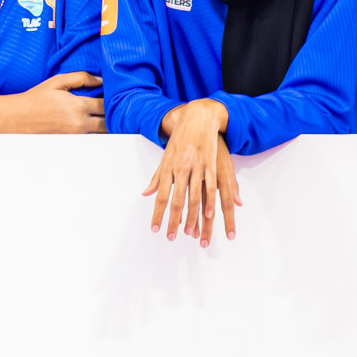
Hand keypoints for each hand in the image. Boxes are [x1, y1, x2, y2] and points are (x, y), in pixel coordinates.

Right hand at [0, 72, 105, 132]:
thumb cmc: (37, 98)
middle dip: (113, 114)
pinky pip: (91, 137)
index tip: (114, 95)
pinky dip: (95, 131)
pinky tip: (93, 123)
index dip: (113, 99)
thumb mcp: (58, 81)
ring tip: (104, 114)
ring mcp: (76, 135)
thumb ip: (81, 78)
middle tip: (115, 106)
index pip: (107, 104)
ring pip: (102, 132)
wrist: (18, 117)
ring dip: (106, 124)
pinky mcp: (72, 141)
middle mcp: (80, 123)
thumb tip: (101, 80)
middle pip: (109, 121)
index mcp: (78, 105)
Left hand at [143, 99, 238, 244]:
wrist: (197, 119)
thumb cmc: (180, 140)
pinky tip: (208, 215)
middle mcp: (181, 169)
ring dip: (192, 217)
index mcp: (168, 169)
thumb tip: (146, 194)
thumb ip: (157, 178)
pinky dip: (209, 201)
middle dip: (173, 221)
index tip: (155, 228)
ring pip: (193, 197)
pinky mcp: (210, 165)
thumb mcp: (165, 157)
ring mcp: (196, 167)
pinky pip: (210, 187)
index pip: (161, 196)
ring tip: (190, 233)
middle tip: (171, 237)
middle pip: (176, 200)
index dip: (158, 214)